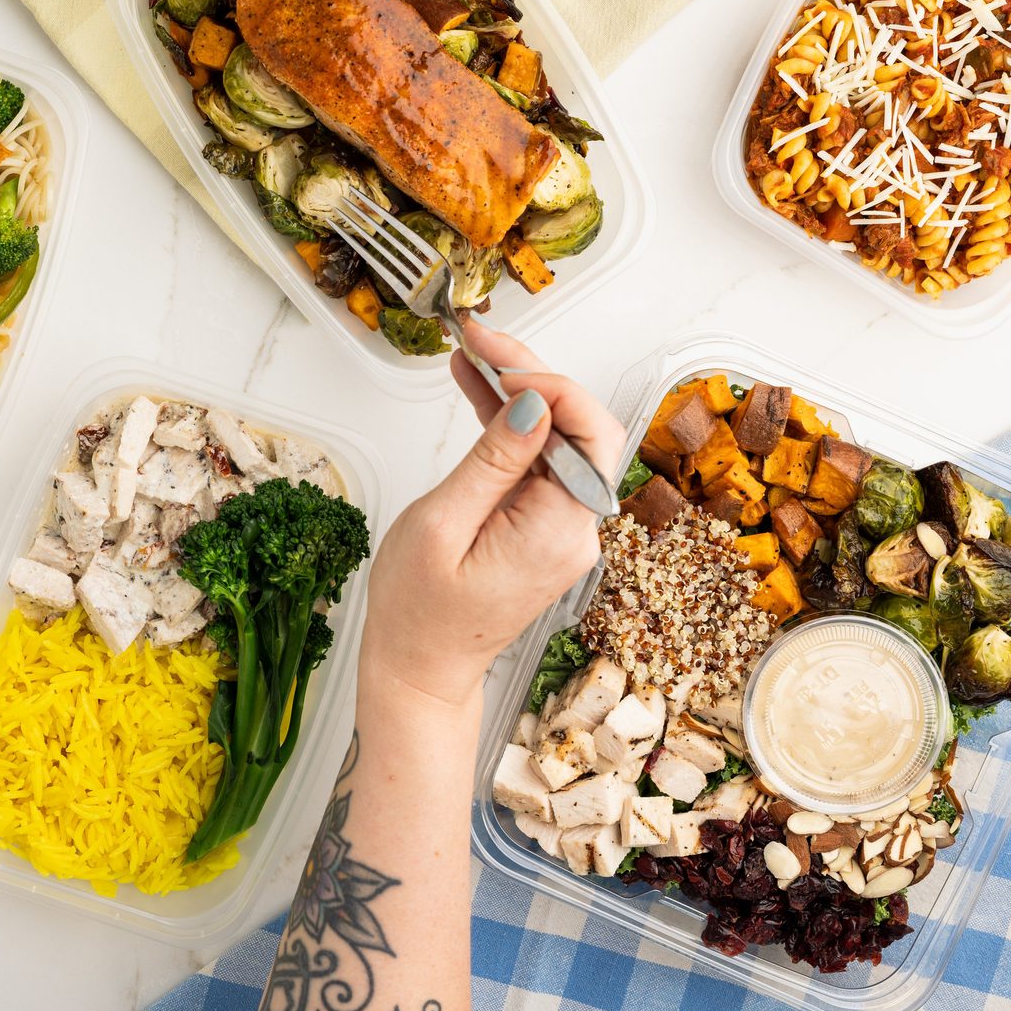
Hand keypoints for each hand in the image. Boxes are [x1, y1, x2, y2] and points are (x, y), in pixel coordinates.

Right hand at [360, 321, 626, 707]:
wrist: (419, 670)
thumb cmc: (419, 613)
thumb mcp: (441, 525)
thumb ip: (492, 461)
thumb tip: (533, 405)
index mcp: (557, 531)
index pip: (592, 434)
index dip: (553, 385)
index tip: (500, 360)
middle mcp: (575, 530)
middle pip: (579, 429)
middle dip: (533, 375)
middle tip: (481, 340)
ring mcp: (563, 529)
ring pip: (558, 441)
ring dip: (519, 394)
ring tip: (472, 353)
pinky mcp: (544, 529)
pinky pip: (537, 464)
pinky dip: (510, 428)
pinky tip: (479, 390)